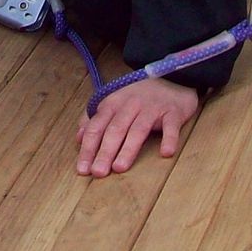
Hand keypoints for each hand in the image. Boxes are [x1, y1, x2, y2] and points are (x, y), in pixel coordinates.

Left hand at [75, 78, 198, 176]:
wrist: (171, 78)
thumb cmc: (138, 97)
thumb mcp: (113, 103)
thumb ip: (95, 119)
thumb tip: (79, 138)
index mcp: (113, 104)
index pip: (97, 127)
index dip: (88, 148)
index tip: (83, 170)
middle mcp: (130, 105)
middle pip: (115, 130)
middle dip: (105, 152)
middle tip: (98, 173)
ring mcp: (152, 108)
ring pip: (138, 129)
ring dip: (128, 149)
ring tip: (119, 168)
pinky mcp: (173, 112)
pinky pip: (170, 126)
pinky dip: (169, 138)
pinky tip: (165, 153)